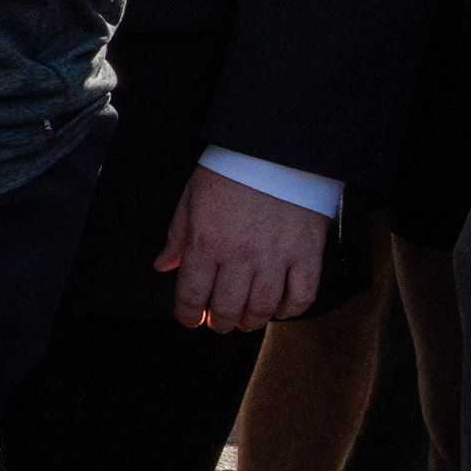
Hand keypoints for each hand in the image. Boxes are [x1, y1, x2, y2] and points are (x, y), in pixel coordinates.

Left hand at [152, 165, 329, 331]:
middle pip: (226, 308)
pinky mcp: (307, 253)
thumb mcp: (192, 197)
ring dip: (251, 322)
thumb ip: (177, 236)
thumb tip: (163, 265)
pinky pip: (301, 296)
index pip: (191, 294)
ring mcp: (276, 257)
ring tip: (246, 321)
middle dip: (218, 323)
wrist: (277, 147)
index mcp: (205, 242)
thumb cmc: (231, 169)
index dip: (187, 314)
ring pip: (262, 309)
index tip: (190, 319)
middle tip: (218, 322)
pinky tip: (280, 308)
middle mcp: (239, 256)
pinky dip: (290, 310)